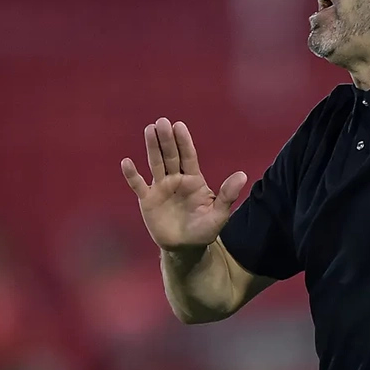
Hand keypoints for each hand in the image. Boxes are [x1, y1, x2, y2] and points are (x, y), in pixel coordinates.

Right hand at [121, 118, 247, 251]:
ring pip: (155, 164)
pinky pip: (138, 185)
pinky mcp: (147, 200)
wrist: (186, 247)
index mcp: (194, 180)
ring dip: (152, 148)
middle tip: (162, 122)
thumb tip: (243, 175)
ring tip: (149, 130)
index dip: (184, 141)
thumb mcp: (219, 214)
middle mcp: (176, 180)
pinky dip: (132, 175)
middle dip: (166, 139)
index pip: (188, 156)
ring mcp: (161, 188)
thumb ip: (228, 195)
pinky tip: (126, 162)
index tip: (179, 125)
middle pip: (170, 156)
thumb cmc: (204, 230)